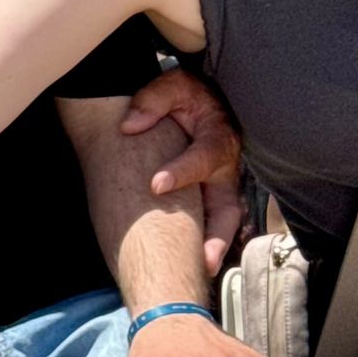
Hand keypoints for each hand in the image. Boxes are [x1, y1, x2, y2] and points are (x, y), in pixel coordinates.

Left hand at [122, 69, 244, 274]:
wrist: (196, 99)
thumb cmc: (183, 94)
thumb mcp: (171, 86)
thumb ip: (152, 100)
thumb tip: (130, 125)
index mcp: (218, 135)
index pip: (204, 157)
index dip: (182, 171)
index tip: (155, 185)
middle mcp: (226, 166)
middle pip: (227, 205)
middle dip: (216, 234)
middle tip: (200, 260)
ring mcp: (222, 185)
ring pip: (224, 221)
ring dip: (212, 246)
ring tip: (196, 270)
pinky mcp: (212, 196)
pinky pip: (210, 222)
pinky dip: (202, 241)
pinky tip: (184, 261)